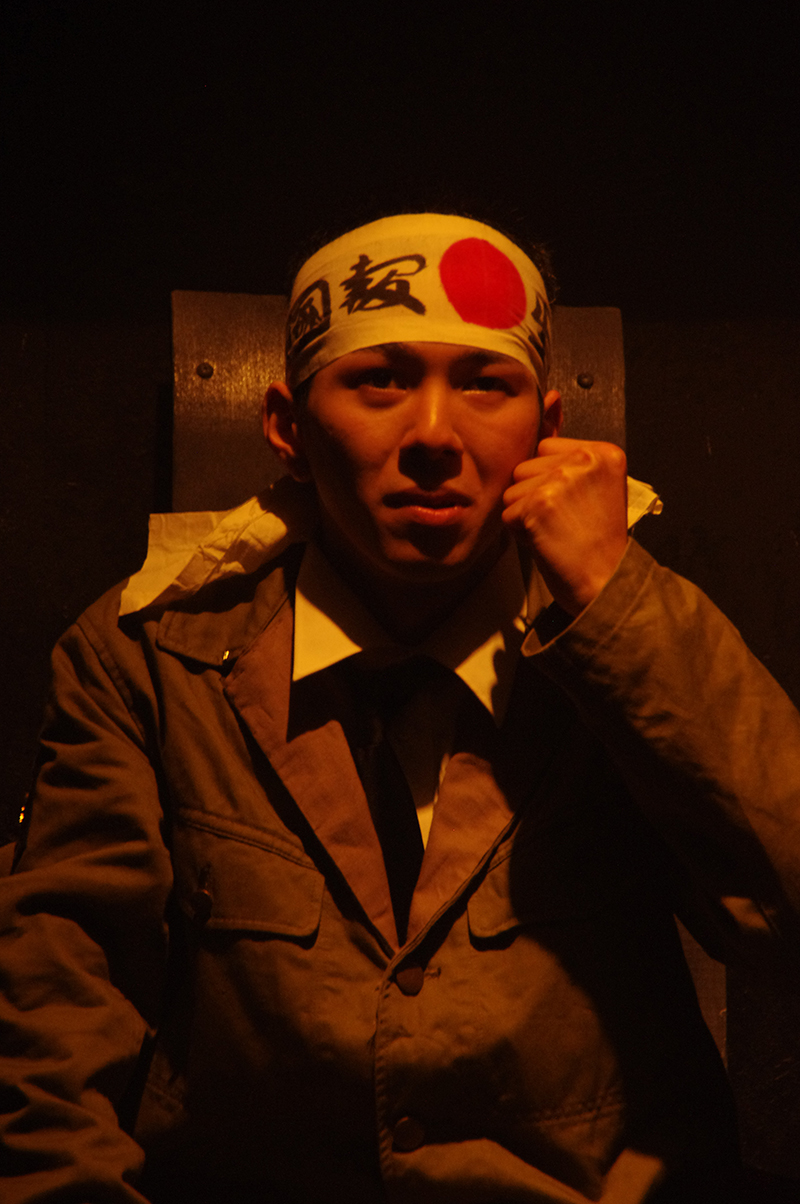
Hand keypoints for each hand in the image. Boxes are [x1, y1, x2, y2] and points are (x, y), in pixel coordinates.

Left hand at [502, 436, 628, 616]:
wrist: (605, 583)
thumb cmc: (596, 540)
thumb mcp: (594, 487)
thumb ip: (568, 456)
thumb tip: (546, 409)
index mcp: (603, 452)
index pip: (546, 448)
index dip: (550, 480)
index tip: (576, 505)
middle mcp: (584, 459)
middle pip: (525, 467)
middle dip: (535, 497)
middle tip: (567, 522)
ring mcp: (560, 480)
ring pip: (512, 491)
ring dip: (526, 515)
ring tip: (557, 531)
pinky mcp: (539, 505)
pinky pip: (508, 514)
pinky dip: (520, 534)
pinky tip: (549, 542)